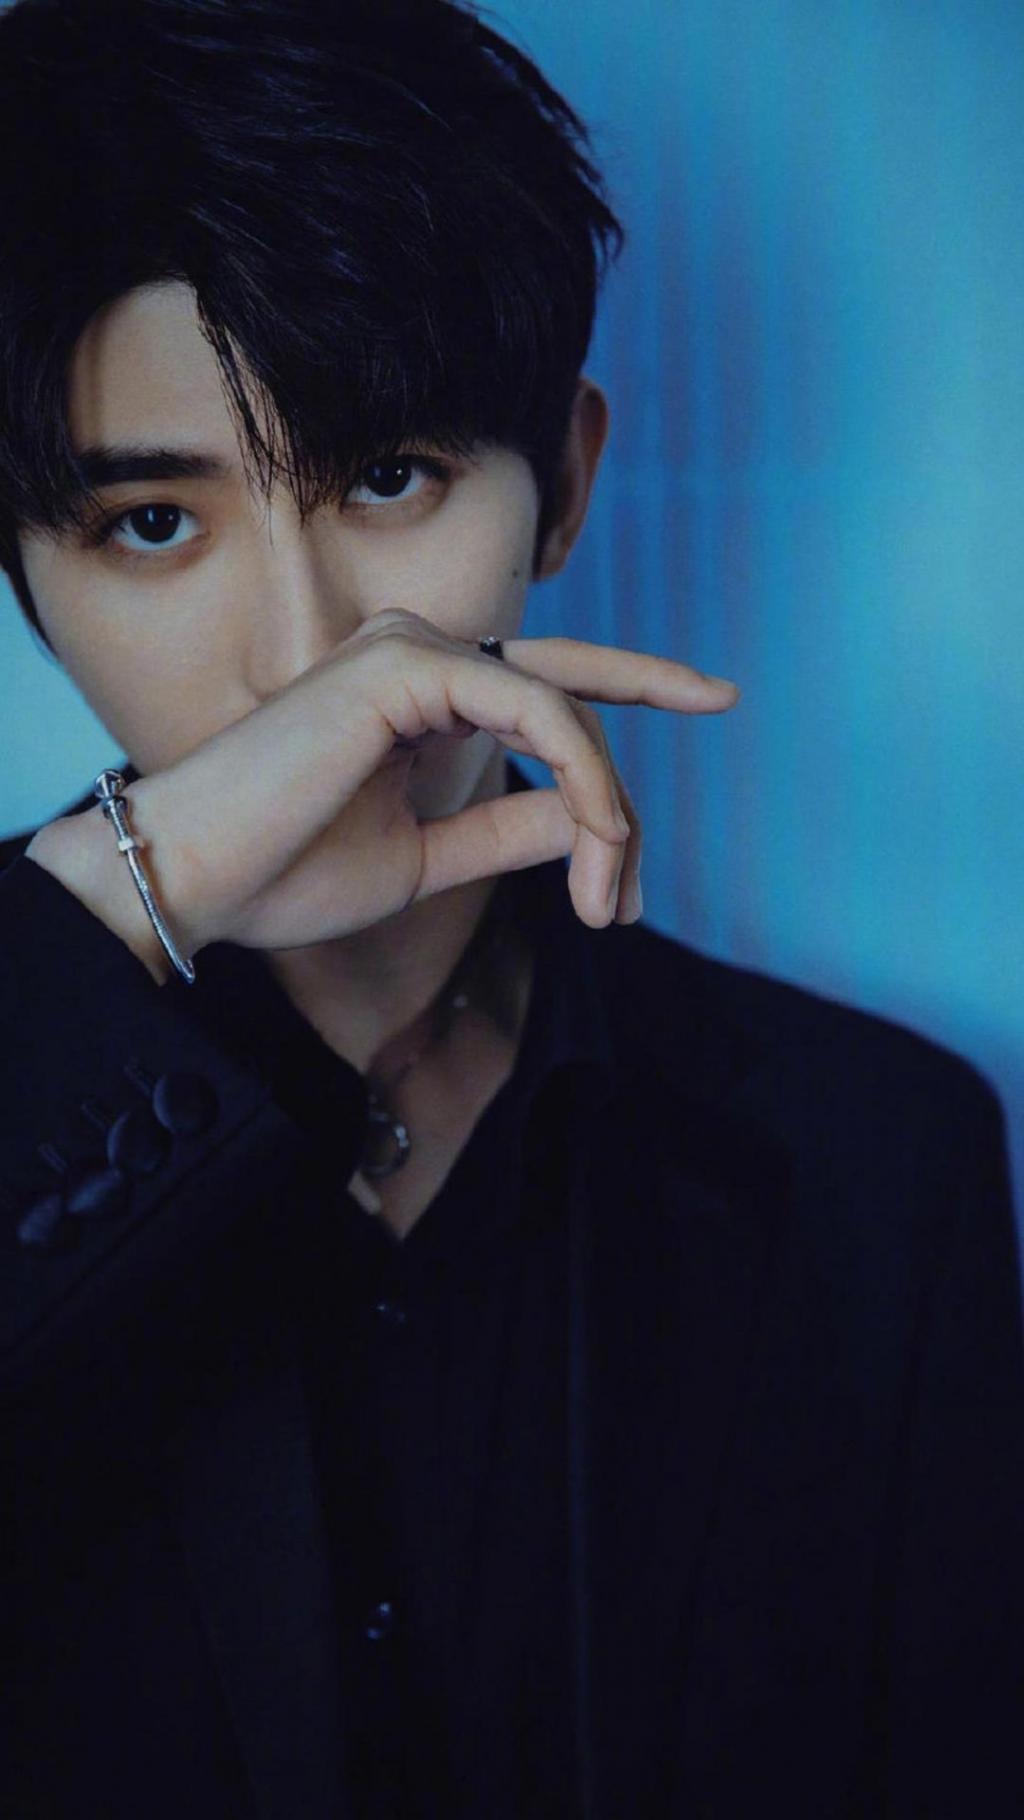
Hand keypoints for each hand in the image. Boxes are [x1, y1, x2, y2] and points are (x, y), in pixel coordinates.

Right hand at [39, 610, 740, 966]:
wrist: (194, 881)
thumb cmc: (285, 874)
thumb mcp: (428, 860)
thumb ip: (504, 828)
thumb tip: (584, 818)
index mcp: (419, 695)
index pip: (547, 679)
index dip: (635, 679)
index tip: (715, 695)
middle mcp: (419, 655)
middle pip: (569, 705)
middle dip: (619, 801)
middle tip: (629, 896)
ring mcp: (411, 650)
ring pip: (562, 712)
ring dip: (603, 812)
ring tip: (604, 902)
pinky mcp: (406, 664)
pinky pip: (536, 710)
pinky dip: (578, 777)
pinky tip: (592, 843)